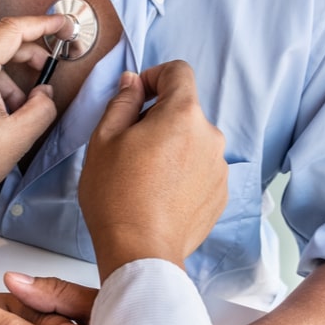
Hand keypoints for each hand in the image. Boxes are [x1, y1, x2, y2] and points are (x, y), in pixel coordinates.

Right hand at [80, 62, 228, 280]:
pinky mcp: (220, 195)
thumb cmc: (117, 196)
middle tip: (128, 147)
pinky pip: (200, 170)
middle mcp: (210, 136)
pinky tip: (158, 194)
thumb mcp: (104, 140)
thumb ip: (122, 102)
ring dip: (171, 148)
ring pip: (192, 142)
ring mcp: (219, 168)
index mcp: (183, 114)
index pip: (178, 72)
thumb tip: (132, 83)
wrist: (140, 252)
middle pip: (184, 111)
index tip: (136, 96)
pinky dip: (182, 173)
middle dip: (158, 119)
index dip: (154, 77)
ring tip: (143, 177)